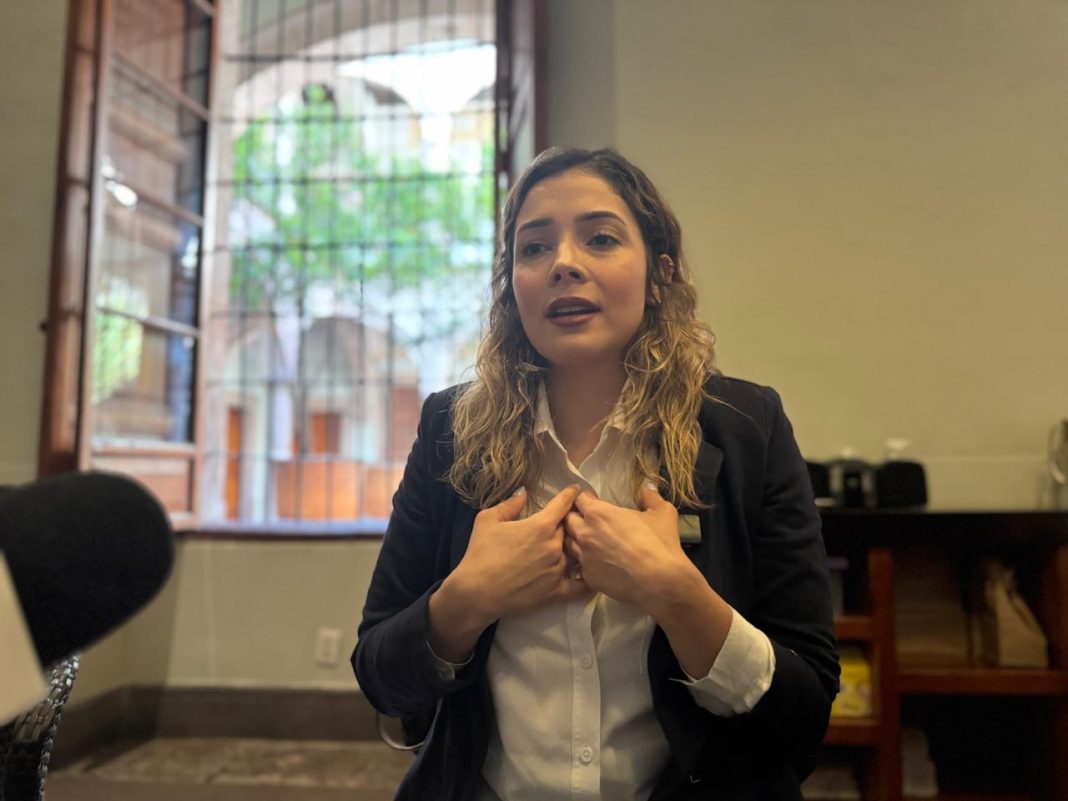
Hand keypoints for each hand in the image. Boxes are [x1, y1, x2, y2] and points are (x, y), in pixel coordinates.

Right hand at [449, 484, 590, 624]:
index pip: (562, 505)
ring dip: (575, 549)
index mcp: (541, 526)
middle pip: (570, 529)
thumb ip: (510, 504)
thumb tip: (524, 492)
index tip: (576, 490)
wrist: (477, 593)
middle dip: (569, 524)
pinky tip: (593, 576)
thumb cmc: (480, 553)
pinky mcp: (557, 591)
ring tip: (578, 547)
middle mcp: (555, 546)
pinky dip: (588, 580)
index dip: (570, 495)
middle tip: (567, 523)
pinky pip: (581, 586)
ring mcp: (558, 570)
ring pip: (575, 554)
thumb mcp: (488, 520)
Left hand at [563, 485, 689, 613]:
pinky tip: (599, 562)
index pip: (580, 500)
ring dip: (577, 539)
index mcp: (598, 514)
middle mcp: (585, 533)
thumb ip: (651, 497)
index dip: (587, 499)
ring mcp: (584, 557)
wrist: (659, 583)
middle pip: (568, 520)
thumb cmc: (660, 544)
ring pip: (569, 544)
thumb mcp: (663, 512)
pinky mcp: (588, 577)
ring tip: (591, 541)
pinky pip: (581, 565)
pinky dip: (586, 561)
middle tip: (590, 521)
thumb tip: (647, 490)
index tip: (595, 502)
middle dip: (576, 517)